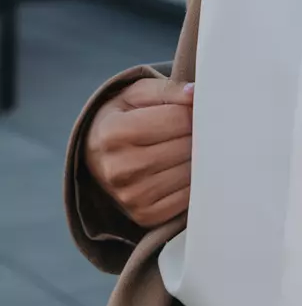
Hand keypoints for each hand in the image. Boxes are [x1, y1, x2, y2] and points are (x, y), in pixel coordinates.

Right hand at [83, 77, 194, 227]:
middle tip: (201, 127)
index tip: (197, 109)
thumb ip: (168, 90)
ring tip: (192, 146)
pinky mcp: (144, 215)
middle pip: (185, 146)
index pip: (177, 119)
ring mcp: (131, 196)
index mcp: (115, 132)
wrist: (96, 155)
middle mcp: (120, 168)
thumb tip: (195, 94)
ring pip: (188, 173)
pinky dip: (193, 182)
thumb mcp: (137, 94)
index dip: (194, 111)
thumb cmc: (122, 118)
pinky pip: (185, 198)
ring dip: (199, 158)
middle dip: (200, 134)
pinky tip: (185, 168)